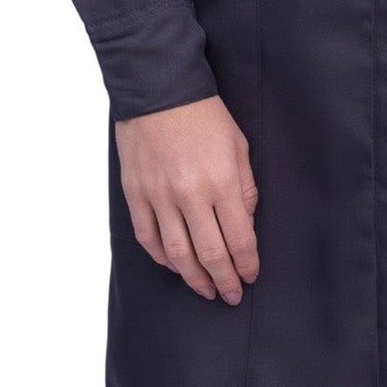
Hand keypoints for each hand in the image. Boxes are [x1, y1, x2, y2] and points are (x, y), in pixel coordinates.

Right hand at [114, 96, 259, 303]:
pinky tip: (174, 266)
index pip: (239, 237)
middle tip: (231, 296)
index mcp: (221, 181)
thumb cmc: (203, 115)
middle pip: (210, 253)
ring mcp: (159, 196)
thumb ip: (245, 187)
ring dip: (194, 278)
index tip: (251, 276)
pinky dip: (161, 258)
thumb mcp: (239, 145)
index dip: (246, 264)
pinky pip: (147, 237)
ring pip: (177, 254)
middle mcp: (190, 194)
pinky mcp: (136, 194)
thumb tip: (246, 222)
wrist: (158, 90)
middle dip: (224, 281)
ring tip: (206, 290)